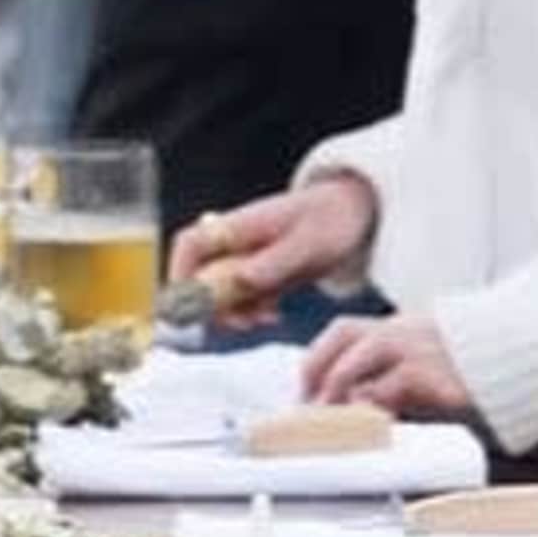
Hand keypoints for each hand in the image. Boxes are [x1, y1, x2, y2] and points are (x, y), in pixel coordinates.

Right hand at [171, 175, 378, 324]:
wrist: (357, 212)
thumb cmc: (331, 220)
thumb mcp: (306, 244)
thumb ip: (272, 263)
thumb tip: (238, 282)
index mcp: (240, 225)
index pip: (191, 244)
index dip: (180, 273)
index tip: (189, 304)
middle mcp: (236, 240)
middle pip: (200, 274)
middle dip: (211, 305)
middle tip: (239, 323)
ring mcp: (248, 255)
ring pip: (221, 289)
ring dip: (233, 311)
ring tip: (265, 319)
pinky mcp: (262, 270)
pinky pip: (243, 294)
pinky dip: (251, 310)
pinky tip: (274, 314)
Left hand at [305, 307, 470, 416]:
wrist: (524, 353)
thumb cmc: (479, 366)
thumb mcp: (432, 362)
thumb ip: (399, 374)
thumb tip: (362, 401)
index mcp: (404, 326)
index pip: (346, 330)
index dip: (319, 357)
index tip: (306, 385)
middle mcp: (405, 331)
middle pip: (343, 338)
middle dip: (318, 370)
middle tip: (309, 405)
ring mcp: (415, 350)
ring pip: (355, 364)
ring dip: (336, 393)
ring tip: (329, 419)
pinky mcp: (429, 375)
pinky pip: (384, 391)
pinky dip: (368, 407)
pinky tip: (365, 423)